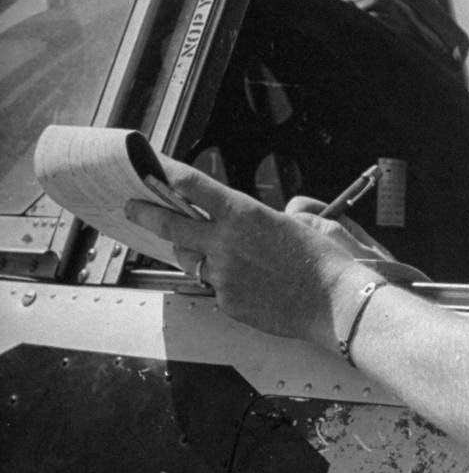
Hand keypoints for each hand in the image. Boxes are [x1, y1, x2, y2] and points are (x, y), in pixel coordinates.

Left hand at [126, 161, 374, 345]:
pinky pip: (215, 287)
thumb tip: (266, 219)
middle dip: (146, 214)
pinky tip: (248, 281)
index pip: (194, 187)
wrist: (334, 302)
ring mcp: (223, 275)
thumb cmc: (323, 261)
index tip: (151, 169)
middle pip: (172, 224)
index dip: (168, 175)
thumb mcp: (299, 224)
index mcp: (244, 214)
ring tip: (202, 248)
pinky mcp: (227, 302)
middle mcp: (226, 242)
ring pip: (191, 259)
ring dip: (191, 250)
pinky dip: (224, 281)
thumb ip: (271, 218)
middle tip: (131, 208)